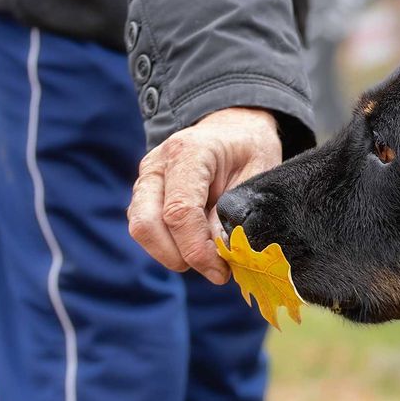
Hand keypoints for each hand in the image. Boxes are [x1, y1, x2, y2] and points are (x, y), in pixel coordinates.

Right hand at [127, 107, 280, 283]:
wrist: (232, 130)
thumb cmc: (249, 149)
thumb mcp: (258, 175)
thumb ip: (237, 212)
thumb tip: (221, 251)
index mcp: (188, 152)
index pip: (179, 211)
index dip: (197, 249)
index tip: (221, 270)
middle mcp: (157, 165)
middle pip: (147, 224)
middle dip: (179, 256)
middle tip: (215, 270)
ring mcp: (145, 180)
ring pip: (142, 231)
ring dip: (173, 254)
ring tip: (210, 258)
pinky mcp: (144, 196)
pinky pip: (148, 230)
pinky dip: (171, 247)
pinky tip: (198, 247)